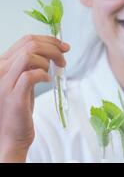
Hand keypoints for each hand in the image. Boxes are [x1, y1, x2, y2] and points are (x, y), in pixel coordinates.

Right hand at [0, 35, 69, 161]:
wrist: (10, 136)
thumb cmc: (18, 110)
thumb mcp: (23, 82)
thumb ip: (31, 66)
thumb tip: (53, 50)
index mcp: (3, 64)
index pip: (26, 40)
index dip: (49, 40)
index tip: (63, 46)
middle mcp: (0, 70)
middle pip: (30, 44)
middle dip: (53, 47)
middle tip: (64, 57)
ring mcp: (4, 83)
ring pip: (30, 55)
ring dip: (49, 60)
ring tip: (56, 70)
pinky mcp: (13, 96)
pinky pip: (31, 75)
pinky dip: (44, 74)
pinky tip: (48, 81)